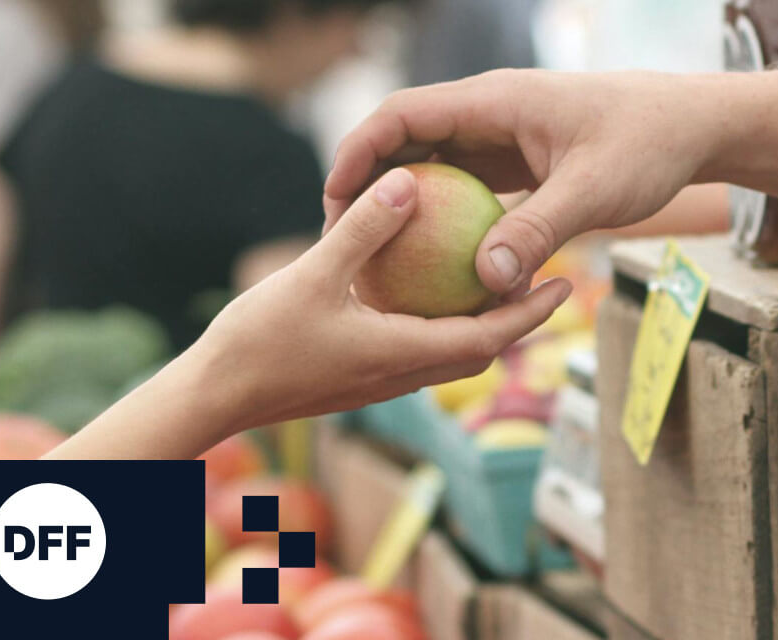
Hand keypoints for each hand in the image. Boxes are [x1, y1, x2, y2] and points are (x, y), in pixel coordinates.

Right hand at [197, 167, 572, 428]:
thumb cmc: (259, 341)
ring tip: (493, 280)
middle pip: (477, 350)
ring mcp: (377, 381)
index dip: (530, 313)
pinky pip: (413, 349)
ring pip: (446, 353)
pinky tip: (421, 289)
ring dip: (476, 323)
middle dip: (515, 318)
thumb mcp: (313, 275)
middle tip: (544, 277)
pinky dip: (435, 324)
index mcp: (402, 355)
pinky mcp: (355, 377)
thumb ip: (363, 230)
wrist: (213, 397)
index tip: (564, 284)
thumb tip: (408, 182)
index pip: (487, 338)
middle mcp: (399, 375)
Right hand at [324, 70, 735, 292]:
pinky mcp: (518, 163)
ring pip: (433, 166)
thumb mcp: (594, 191)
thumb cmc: (648, 145)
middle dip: (368, 184)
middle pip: (406, 140)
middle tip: (341, 241)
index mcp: (494, 101)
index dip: (359, 152)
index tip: (335, 200)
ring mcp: (502, 138)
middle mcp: (489, 114)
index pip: (402, 115)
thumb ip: (538, 231)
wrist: (693, 126)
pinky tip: (434, 268)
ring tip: (375, 259)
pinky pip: (465, 189)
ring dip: (403, 206)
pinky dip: (444, 220)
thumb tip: (486, 280)